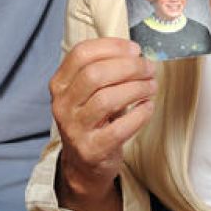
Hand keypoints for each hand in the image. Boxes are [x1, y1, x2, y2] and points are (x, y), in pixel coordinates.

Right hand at [50, 37, 156, 210]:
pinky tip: (148, 106)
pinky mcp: (92, 149)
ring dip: (136, 88)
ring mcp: (74, 128)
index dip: (111, 46)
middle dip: (128, 67)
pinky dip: (139, 114)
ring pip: (107, 99)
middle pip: (95, 74)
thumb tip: (134, 52)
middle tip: (148, 67)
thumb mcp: (87, 91)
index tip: (134, 49)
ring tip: (151, 86)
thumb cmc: (92, 118)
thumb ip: (104, 69)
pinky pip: (120, 128)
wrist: (84, 163)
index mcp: (60, 83)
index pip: (81, 53)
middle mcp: (62, 104)